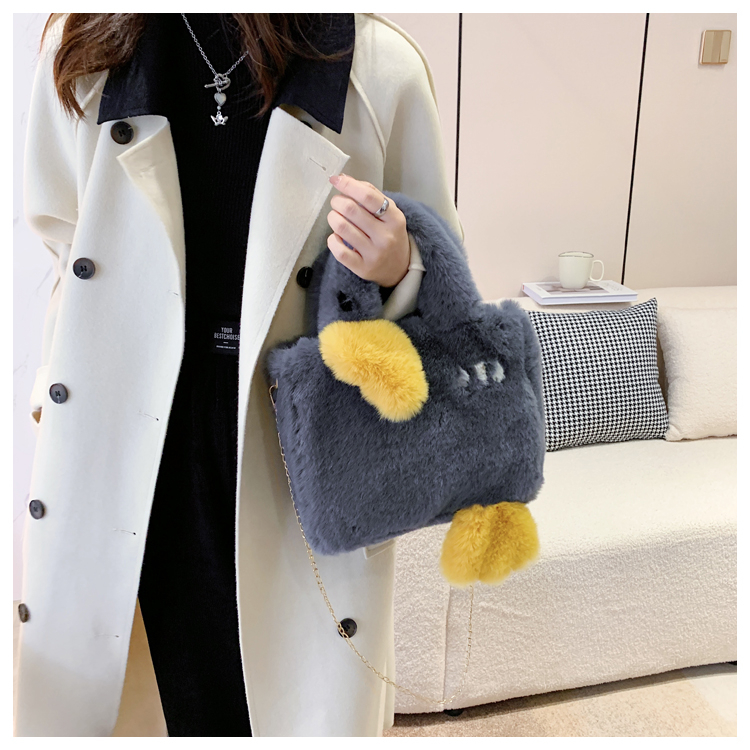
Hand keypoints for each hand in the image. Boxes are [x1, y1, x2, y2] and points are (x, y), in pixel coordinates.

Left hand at [327, 173, 409, 287]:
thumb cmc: (390, 234)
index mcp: (394, 219)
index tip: (336, 180)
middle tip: (337, 202)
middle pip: (351, 210)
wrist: (399, 268)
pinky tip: (337, 236)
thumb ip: (370, 193)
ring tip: (335, 217)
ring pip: (342, 228)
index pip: (368, 196)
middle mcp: (386, 237)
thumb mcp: (389, 212)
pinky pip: (339, 251)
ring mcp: (374, 254)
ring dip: (333, 217)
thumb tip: (344, 178)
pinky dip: (332, 239)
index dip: (348, 185)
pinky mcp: (362, 268)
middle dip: (337, 201)